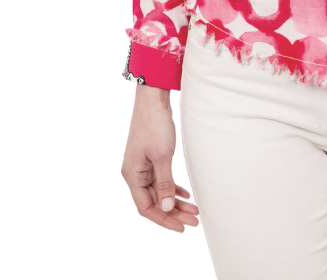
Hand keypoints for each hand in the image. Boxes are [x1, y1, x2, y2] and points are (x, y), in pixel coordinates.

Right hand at [121, 83, 200, 232]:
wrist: (153, 99)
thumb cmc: (154, 125)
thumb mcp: (162, 156)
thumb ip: (165, 183)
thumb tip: (168, 208)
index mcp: (132, 175)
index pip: (146, 207)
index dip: (163, 219)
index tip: (181, 227)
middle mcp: (135, 173)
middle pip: (154, 201)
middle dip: (174, 212)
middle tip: (194, 221)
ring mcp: (143, 166)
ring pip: (160, 191)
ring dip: (176, 201)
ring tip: (194, 211)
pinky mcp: (152, 158)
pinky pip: (162, 180)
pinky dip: (173, 188)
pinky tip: (186, 195)